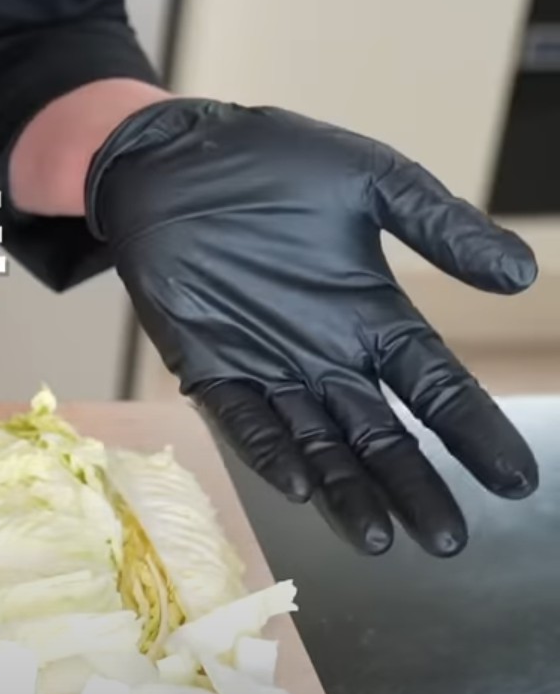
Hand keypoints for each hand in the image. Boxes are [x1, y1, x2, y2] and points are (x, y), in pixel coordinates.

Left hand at [88, 97, 538, 555]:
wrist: (172, 155)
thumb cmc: (270, 163)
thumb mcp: (369, 180)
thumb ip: (438, 225)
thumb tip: (521, 272)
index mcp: (374, 316)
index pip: (437, 388)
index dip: (475, 432)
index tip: (516, 480)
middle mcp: (326, 355)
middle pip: (381, 436)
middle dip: (413, 486)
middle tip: (449, 537)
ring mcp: (267, 365)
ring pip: (317, 445)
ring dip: (347, 492)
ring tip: (382, 539)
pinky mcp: (207, 364)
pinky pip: (243, 419)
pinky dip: (269, 451)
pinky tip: (299, 487)